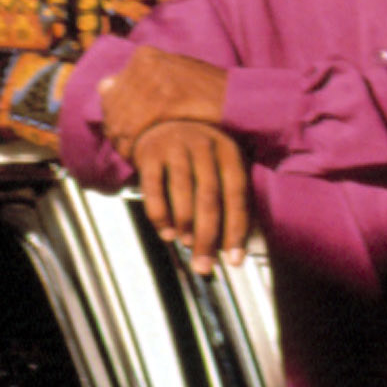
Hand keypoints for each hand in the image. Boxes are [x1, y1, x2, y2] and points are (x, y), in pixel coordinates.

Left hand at [99, 47, 228, 154]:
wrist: (236, 98)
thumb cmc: (203, 91)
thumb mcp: (169, 75)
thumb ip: (137, 80)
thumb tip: (102, 86)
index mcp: (144, 55)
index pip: (110, 91)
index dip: (111, 117)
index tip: (118, 134)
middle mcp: (145, 63)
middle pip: (114, 106)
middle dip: (115, 131)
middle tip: (123, 149)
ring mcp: (155, 80)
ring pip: (122, 119)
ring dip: (123, 142)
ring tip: (130, 155)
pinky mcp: (164, 100)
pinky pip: (136, 128)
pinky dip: (135, 146)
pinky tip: (139, 156)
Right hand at [131, 118, 250, 272]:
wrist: (160, 122)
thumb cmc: (196, 154)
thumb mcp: (219, 164)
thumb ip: (227, 198)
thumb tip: (230, 247)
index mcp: (228, 151)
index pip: (236, 194)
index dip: (236, 229)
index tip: (234, 258)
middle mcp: (203, 147)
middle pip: (209, 196)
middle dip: (208, 235)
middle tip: (205, 264)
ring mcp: (175, 148)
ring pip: (182, 190)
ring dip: (185, 223)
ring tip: (187, 244)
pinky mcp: (150, 155)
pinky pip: (153, 188)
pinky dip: (159, 213)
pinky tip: (166, 231)